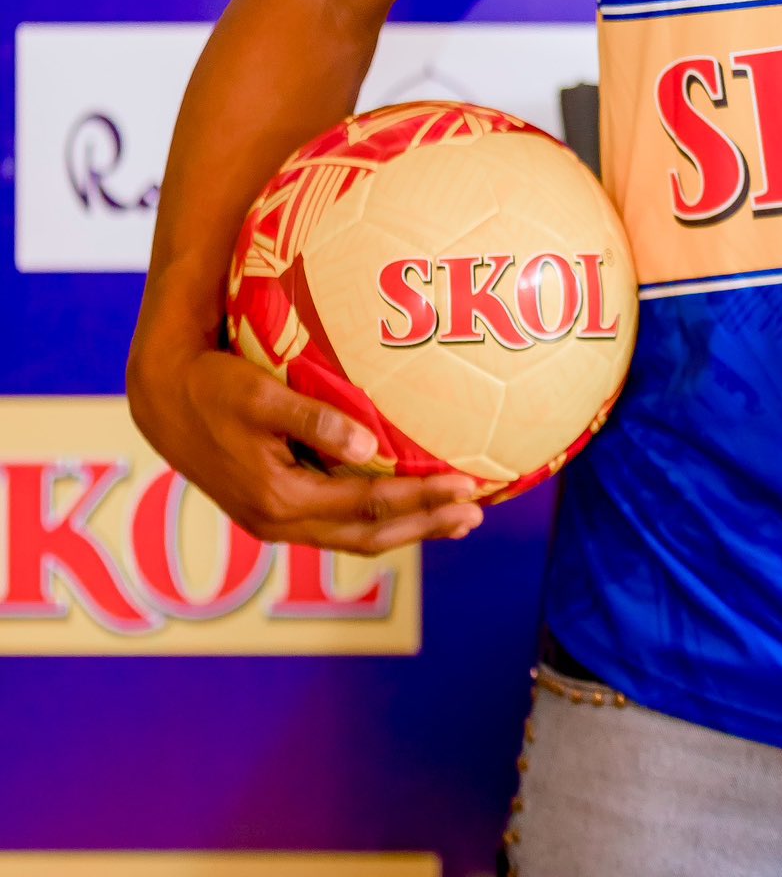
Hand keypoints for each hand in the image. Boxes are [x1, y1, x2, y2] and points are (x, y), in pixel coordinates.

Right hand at [128, 333, 483, 554]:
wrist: (164, 400)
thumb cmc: (213, 387)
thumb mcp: (260, 394)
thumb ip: (313, 420)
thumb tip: (371, 446)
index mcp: (280, 498)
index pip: (368, 504)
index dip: (421, 498)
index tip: (466, 486)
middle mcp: (280, 522)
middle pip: (368, 534)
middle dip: (425, 525)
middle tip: (475, 513)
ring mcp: (276, 522)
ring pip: (354, 536)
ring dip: (407, 529)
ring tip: (454, 519)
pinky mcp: (275, 511)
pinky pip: (337, 524)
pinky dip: (378, 518)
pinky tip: (404, 506)